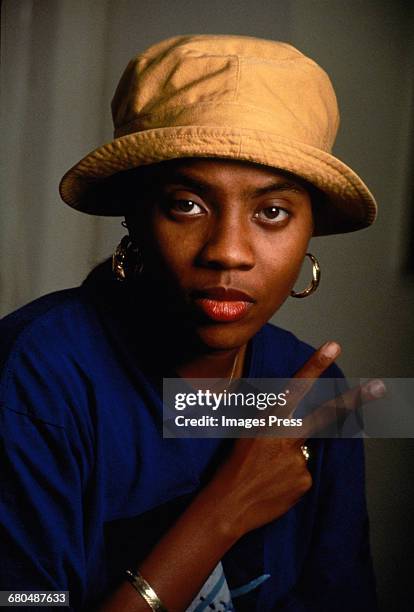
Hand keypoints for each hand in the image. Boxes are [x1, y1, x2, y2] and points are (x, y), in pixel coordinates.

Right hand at [203, 341, 384, 538]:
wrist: (226, 505)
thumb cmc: (231, 465)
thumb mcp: (247, 433)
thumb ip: (274, 425)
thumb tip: (298, 427)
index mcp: (268, 418)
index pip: (296, 386)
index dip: (315, 365)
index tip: (334, 346)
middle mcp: (286, 435)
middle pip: (328, 413)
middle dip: (356, 399)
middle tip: (380, 386)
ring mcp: (298, 459)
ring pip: (305, 452)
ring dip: (289, 460)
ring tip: (266, 474)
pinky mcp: (305, 481)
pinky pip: (303, 474)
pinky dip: (290, 479)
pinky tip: (273, 486)